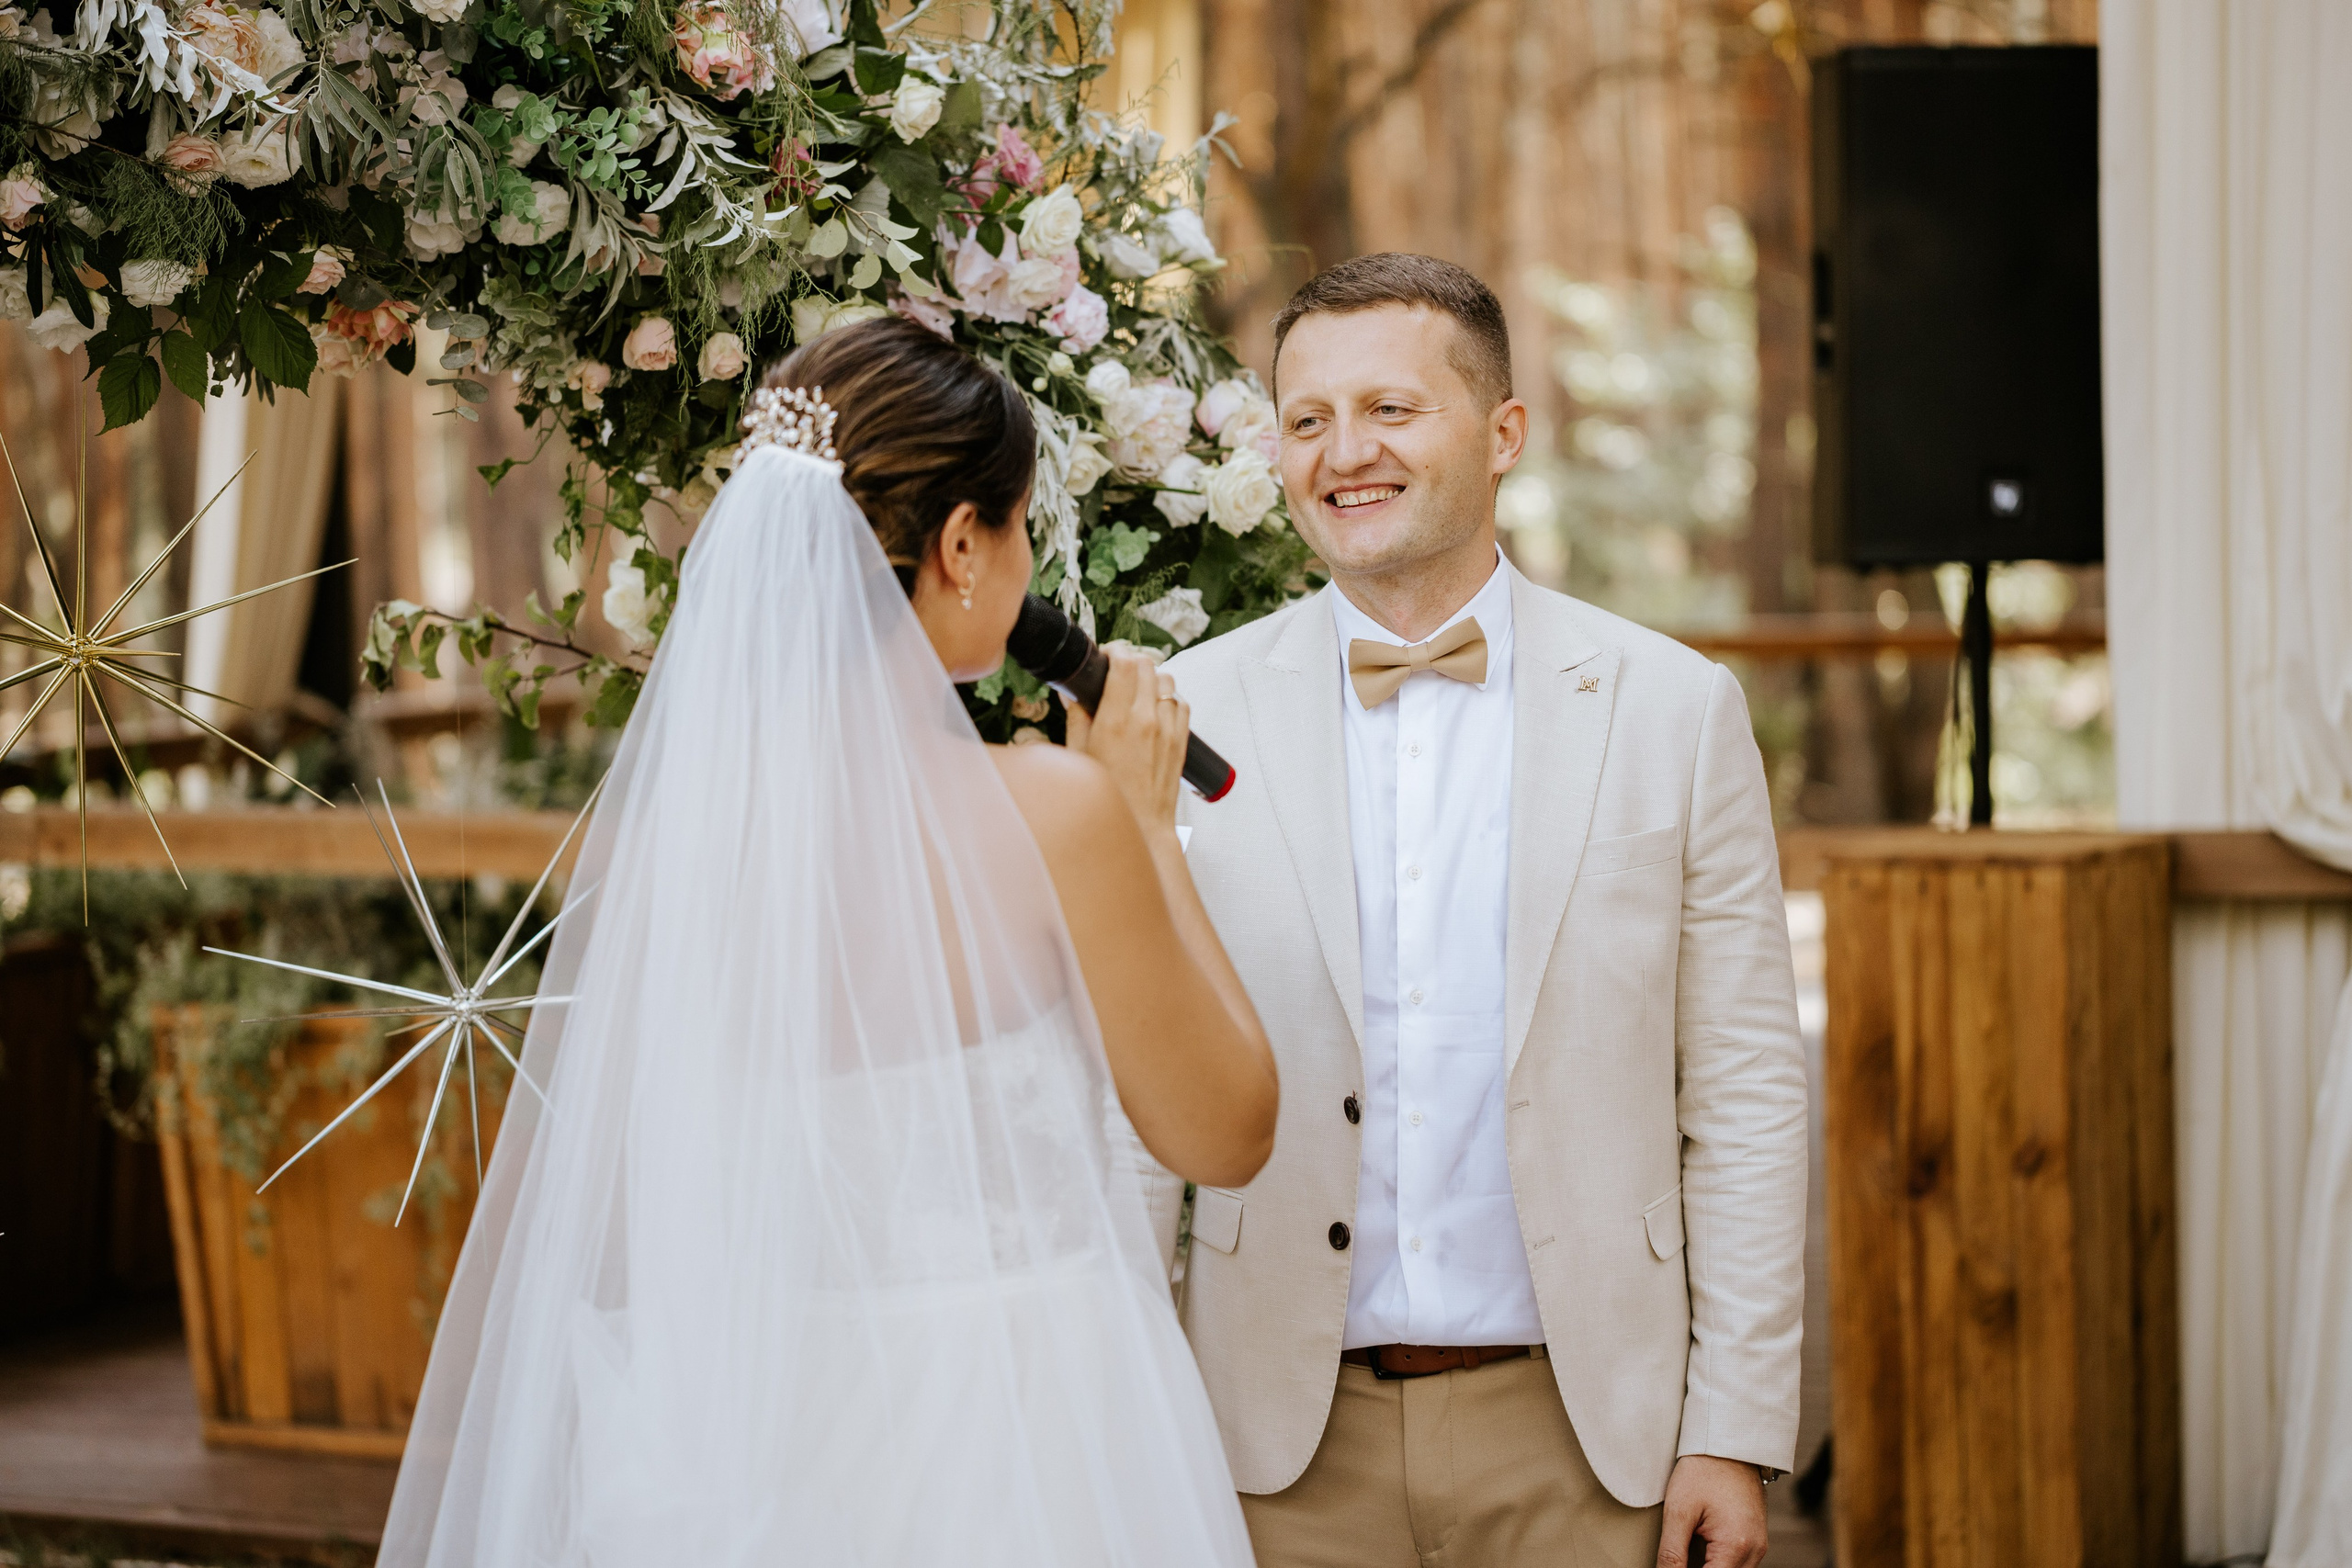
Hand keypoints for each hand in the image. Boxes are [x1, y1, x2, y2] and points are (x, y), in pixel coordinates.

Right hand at [1063, 649, 1186, 835]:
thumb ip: (1077, 717)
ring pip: (1167, 680)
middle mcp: (1146, 720)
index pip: (1124, 663)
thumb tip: (1072, 693)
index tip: (1105, 656)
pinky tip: (1154, 711)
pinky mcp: (1181, 740)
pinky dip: (1168, 700)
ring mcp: (1168, 729)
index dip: (1114, 652)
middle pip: (1147, 665)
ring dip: (1150, 680)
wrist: (1141, 827)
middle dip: (1130, 662)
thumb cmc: (1107, 797)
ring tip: (1135, 693)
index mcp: (1116, 721)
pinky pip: (1180, 703)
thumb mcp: (1079, 755)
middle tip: (1116, 672)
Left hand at [1657, 1455, 1765, 1567]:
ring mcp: (1758, 1546)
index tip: (1671, 1566)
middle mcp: (1754, 1551)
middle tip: (1677, 1557)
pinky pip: (1737, 1563)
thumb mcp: (1678, 1511)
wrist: (1728, 1444)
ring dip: (1710, 1567)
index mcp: (1736, 1546)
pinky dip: (1718, 1562)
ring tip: (1690, 1545)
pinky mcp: (1756, 1540)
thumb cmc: (1704, 1470)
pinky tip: (1700, 1548)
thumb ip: (1671, 1553)